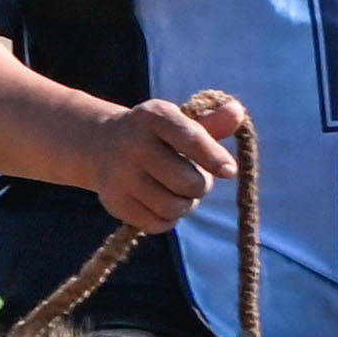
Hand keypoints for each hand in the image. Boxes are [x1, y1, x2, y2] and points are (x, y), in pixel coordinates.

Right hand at [96, 91, 251, 231]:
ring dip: (185, 205)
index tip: (229, 171)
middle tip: (197, 181)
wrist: (101, 144)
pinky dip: (168, 219)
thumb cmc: (155, 133)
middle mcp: (133, 144)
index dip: (214, 158)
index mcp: (154, 116)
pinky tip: (164, 205)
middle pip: (186, 182)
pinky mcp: (114, 201)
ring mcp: (120, 175)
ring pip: (172, 207)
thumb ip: (211, 121)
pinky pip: (155, 224)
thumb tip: (236, 112)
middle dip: (201, 186)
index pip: (190, 139)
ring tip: (181, 194)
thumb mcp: (179, 119)